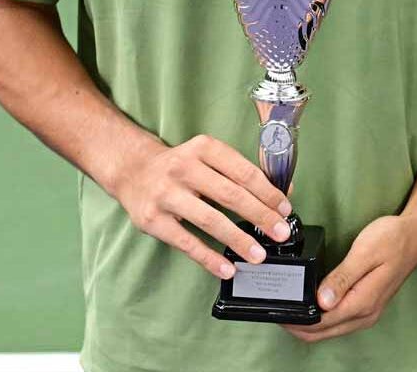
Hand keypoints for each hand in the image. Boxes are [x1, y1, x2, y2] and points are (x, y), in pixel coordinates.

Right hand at [109, 135, 294, 279]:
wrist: (132, 171)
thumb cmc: (180, 167)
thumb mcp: (208, 157)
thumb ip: (242, 172)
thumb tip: (284, 192)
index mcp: (203, 148)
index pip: (243, 171)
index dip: (268, 192)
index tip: (284, 209)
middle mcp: (183, 168)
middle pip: (230, 195)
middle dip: (260, 216)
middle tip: (279, 233)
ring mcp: (166, 194)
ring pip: (210, 220)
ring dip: (238, 240)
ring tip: (258, 255)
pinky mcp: (153, 220)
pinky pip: (186, 242)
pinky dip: (209, 258)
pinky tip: (227, 267)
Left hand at [285, 213, 416, 342]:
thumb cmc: (392, 239)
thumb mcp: (364, 253)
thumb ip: (342, 278)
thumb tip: (321, 301)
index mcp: (362, 303)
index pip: (320, 324)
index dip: (295, 321)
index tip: (278, 311)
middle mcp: (365, 314)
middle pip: (322, 333)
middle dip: (297, 327)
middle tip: (276, 311)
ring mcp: (367, 312)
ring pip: (329, 330)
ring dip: (308, 325)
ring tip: (288, 308)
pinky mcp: (367, 306)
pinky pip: (338, 321)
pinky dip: (321, 319)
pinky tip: (311, 306)